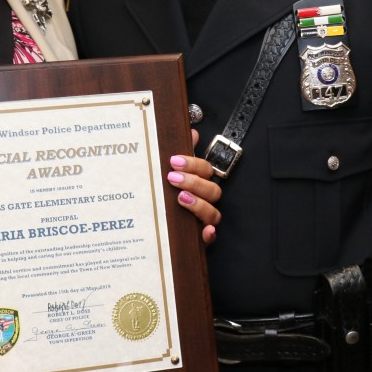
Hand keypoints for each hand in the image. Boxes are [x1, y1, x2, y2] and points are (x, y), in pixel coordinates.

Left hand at [168, 130, 221, 244]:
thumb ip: (182, 153)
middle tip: (173, 179)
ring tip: (181, 198)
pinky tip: (204, 231)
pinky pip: (210, 238)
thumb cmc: (168, 197)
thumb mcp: (172, 174)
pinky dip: (209, 234)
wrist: (158, 230)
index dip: (192, 164)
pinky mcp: (199, 238)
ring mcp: (203, 220)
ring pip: (213, 213)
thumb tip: (191, 132)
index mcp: (199, 184)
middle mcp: (204, 201)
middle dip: (193, 182)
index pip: (205, 170)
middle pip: (212, 190)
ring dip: (199, 204)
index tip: (174, 161)